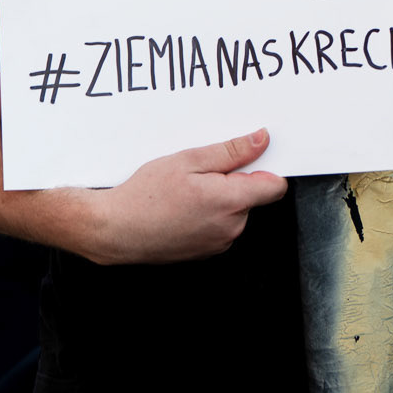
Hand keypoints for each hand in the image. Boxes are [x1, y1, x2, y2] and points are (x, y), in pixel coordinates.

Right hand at [83, 130, 286, 265]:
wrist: (118, 230)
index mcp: (231, 203)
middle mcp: (231, 228)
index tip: (248, 157)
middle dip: (234, 181)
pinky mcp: (207, 252)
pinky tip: (183, 207)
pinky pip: (220, 226)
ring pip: (235, 211)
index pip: (275, 186)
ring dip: (220, 198)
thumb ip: (230, 151)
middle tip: (200, 172)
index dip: (265, 167)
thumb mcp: (188, 160)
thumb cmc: (146, 196)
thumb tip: (261, 141)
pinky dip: (209, 213)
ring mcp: (219, 243)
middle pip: (252, 197)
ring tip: (187, 190)